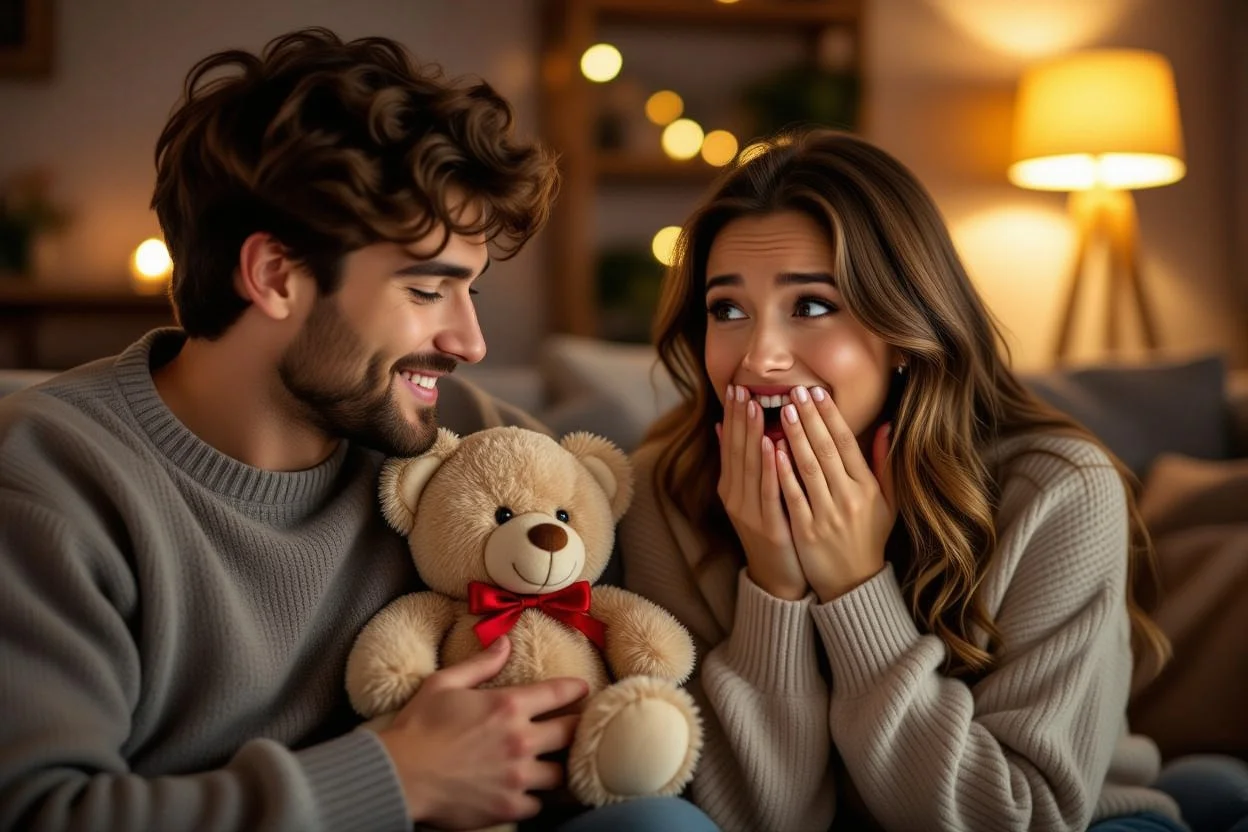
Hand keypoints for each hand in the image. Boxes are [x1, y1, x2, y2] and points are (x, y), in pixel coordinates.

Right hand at [378, 636, 587, 827]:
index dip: (576, 690)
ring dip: (560, 767)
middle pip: (572, 733)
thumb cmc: (417, 727)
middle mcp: (521, 739)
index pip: (560, 693)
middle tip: (579, 728)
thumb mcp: (445, 683)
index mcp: (509, 705)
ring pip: (562, 773)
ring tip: (560, 764)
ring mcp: (518, 776)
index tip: (584, 690)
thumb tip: (504, 641)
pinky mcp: (509, 806)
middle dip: (578, 728)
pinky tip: (531, 791)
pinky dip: (537, 797)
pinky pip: (539, 804)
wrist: (397, 775)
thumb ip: (481, 663)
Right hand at [717, 384, 806, 600]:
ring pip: (749, 466)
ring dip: (751, 434)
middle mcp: (735, 497)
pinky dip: (767, 465)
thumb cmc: (773, 532)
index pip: (730, 445)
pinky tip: (770, 444)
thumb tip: (723, 429)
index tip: (735, 387)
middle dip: (739, 417)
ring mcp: (749, 512)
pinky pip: (767, 490)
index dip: (732, 416)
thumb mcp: (751, 497)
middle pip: (736, 450)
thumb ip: (739, 464)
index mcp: (731, 488)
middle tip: (741, 387)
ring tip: (754, 405)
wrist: (778, 579)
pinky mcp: (767, 525)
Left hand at [775, 386, 896, 602]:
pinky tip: (773, 449)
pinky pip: (793, 495)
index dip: (831, 416)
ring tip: (782, 410)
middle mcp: (848, 498)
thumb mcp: (887, 503)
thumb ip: (884, 465)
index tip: (817, 392)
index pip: (846, 444)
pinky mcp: (806, 530)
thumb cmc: (868, 538)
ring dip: (795, 436)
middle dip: (810, 418)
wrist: (854, 584)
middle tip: (794, 391)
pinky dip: (783, 471)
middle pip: (826, 450)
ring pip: (808, 468)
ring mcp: (827, 514)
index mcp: (867, 489)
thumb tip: (887, 426)